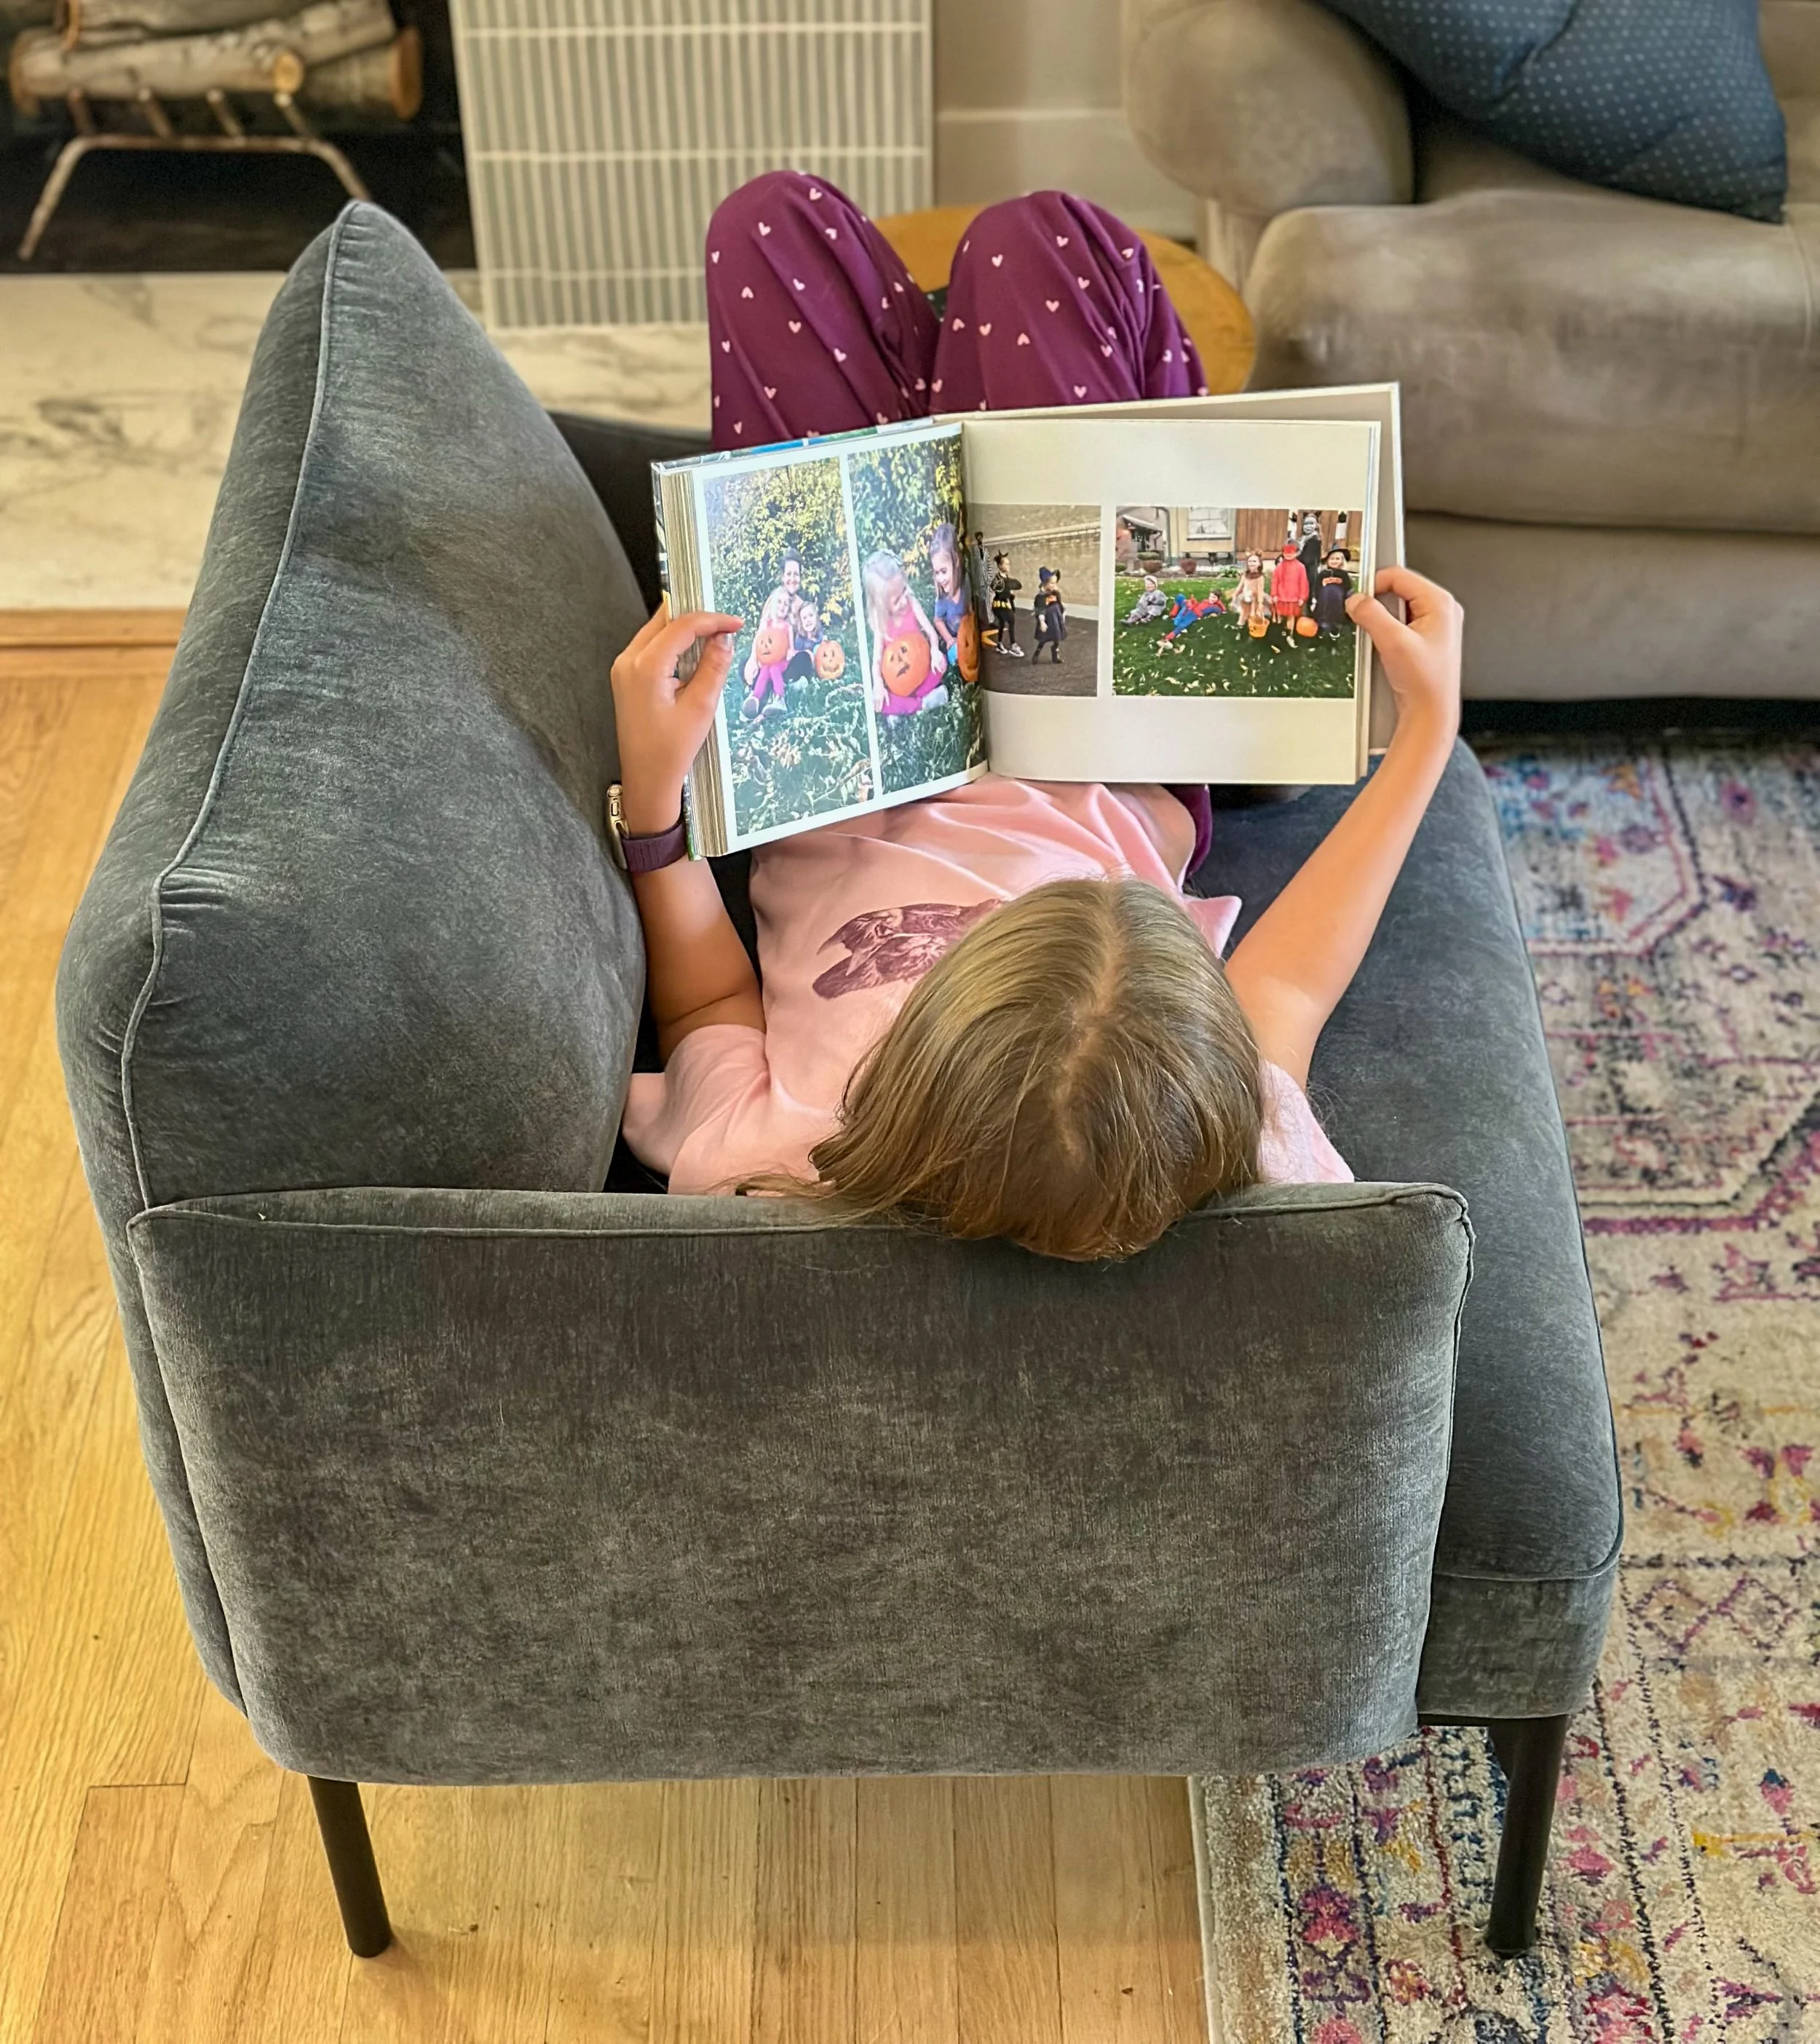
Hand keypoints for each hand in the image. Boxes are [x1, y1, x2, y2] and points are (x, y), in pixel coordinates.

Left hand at [610, 599, 742, 832]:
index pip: (681, 626)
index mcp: (645, 667)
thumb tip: (724, 640)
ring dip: (684, 631)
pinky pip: (650, 648)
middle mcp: (628, 661)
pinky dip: (672, 645)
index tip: (735, 623)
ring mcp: (623, 668)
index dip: (711, 620)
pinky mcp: (625, 677)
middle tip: (724, 626)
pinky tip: (692, 656)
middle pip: (664, 621)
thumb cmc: (669, 752)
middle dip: (695, 619)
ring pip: (656, 631)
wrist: (646, 780)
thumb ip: (713, 667)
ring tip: (712, 639)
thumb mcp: (700, 708)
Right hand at [1345, 566, 1461, 741]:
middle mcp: (1441, 611)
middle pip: (1398, 590)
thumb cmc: (1425, 682)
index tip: (1357, 597)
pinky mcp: (1425, 639)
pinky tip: (1384, 648)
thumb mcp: (1393, 642)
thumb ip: (1371, 615)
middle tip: (1363, 619)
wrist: (1430, 713)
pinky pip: (1400, 624)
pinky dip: (1387, 631)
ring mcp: (1434, 625)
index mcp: (1440, 603)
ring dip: (1381, 620)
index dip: (1374, 583)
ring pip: (1397, 608)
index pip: (1400, 575)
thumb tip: (1356, 600)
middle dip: (1377, 604)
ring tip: (1379, 639)